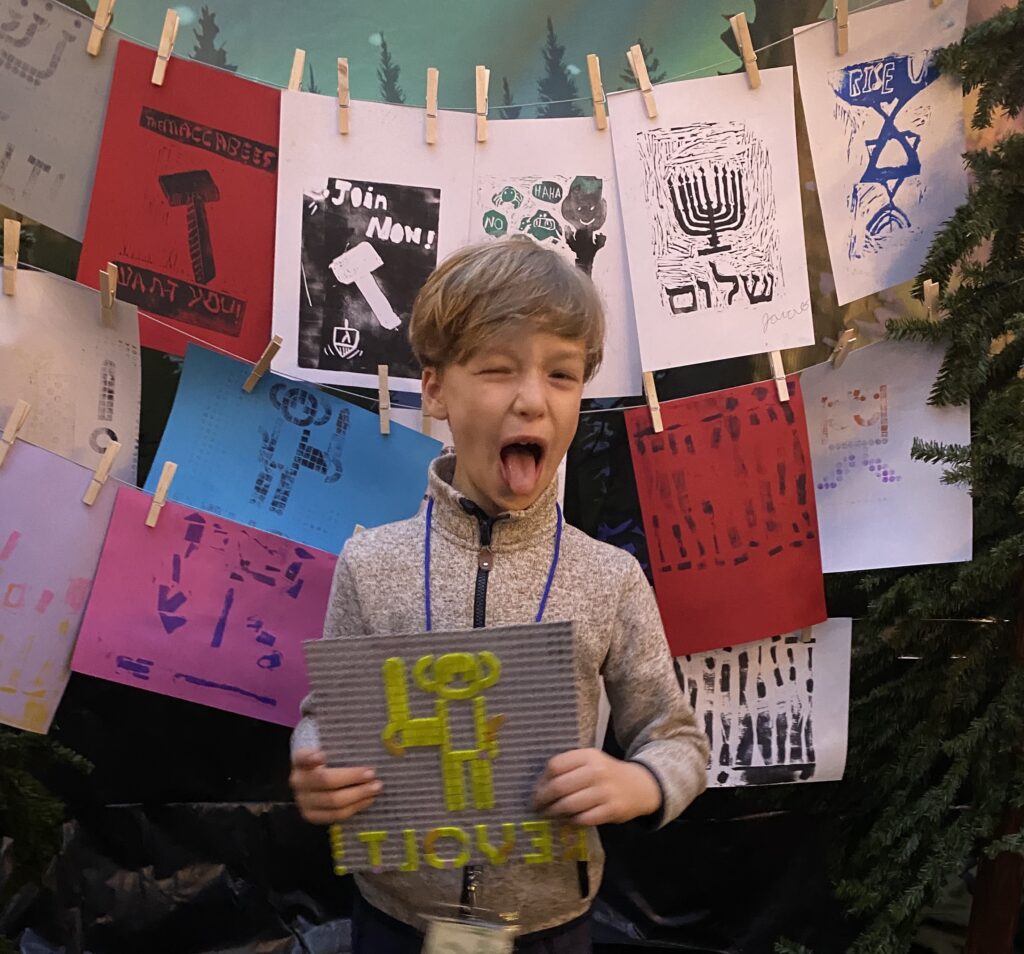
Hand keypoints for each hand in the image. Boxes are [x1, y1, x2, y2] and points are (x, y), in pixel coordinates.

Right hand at [290, 748, 381, 824]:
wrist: (313, 784)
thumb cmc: (328, 762)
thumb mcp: (329, 751)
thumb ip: (339, 748)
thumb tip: (363, 746)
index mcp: (300, 762)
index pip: (302, 757)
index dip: (310, 757)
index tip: (322, 755)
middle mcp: (299, 782)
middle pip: (326, 781)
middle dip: (352, 777)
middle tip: (372, 774)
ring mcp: (303, 802)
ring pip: (333, 801)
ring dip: (358, 795)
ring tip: (375, 788)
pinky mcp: (312, 816)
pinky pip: (335, 815)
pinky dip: (355, 808)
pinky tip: (368, 799)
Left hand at [533, 748, 661, 825]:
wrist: (639, 786)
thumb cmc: (606, 773)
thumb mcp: (590, 761)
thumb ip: (568, 768)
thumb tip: (539, 786)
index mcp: (588, 755)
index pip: (555, 765)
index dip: (541, 780)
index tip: (536, 789)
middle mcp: (597, 771)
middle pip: (559, 786)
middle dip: (543, 799)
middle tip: (536, 806)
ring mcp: (606, 791)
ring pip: (569, 804)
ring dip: (554, 812)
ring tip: (548, 814)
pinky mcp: (612, 810)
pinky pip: (583, 818)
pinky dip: (571, 820)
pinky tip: (567, 819)